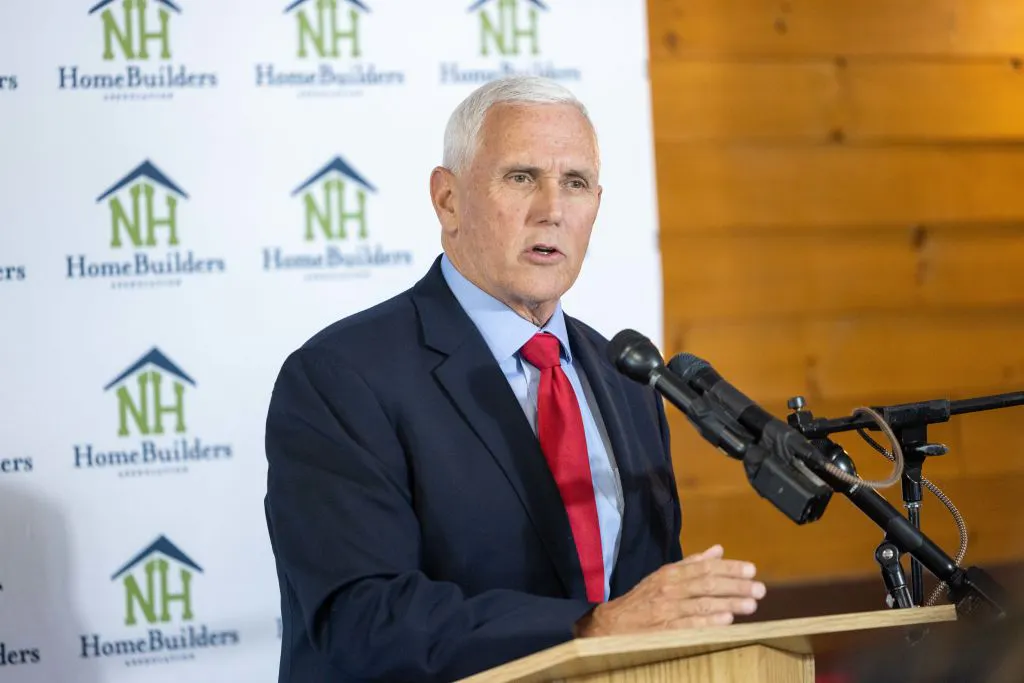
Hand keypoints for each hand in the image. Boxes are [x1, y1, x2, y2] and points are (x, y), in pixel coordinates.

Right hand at [575, 545, 765, 635]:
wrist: (612, 624)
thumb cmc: (643, 600)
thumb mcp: (664, 576)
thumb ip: (692, 563)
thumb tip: (718, 550)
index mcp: (671, 573)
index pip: (704, 567)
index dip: (729, 568)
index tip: (751, 570)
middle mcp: (669, 588)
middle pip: (707, 584)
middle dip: (735, 586)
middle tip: (759, 590)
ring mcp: (666, 609)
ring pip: (702, 603)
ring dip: (728, 603)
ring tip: (751, 605)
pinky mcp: (663, 629)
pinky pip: (689, 624)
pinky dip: (708, 622)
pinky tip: (726, 620)